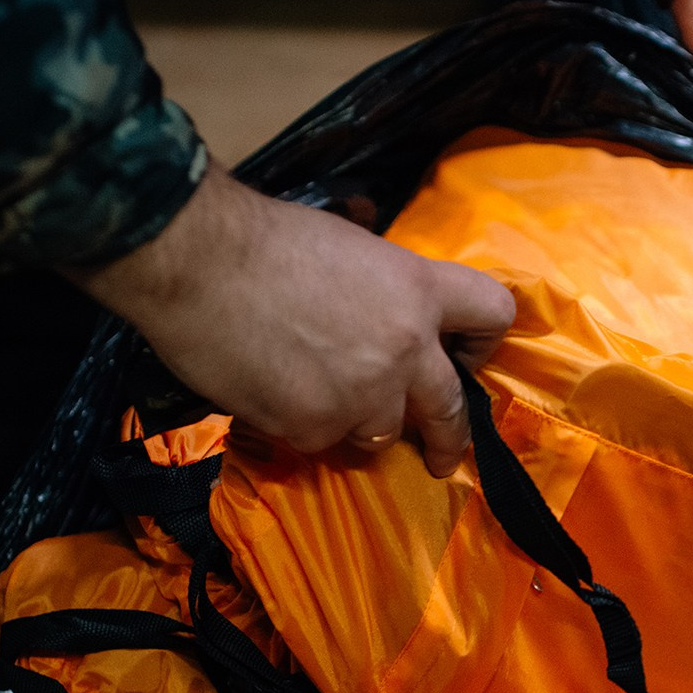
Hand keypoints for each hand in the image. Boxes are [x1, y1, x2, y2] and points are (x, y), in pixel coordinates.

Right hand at [65, 162, 515, 476]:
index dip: (483, 339)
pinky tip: (274, 396)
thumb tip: (377, 295)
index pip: (494, 314)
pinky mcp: (314, 427)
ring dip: (359, 423)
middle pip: (452, 410)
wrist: (198, 262)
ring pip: (381, 433)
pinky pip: (321, 440)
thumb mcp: (348, 243)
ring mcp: (362, 395)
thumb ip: (381, 284)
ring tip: (322, 400)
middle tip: (443, 455)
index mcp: (418, 289)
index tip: (464, 356)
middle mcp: (405, 349)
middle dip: (449, 439)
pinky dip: (302, 426)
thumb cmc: (264, 237)